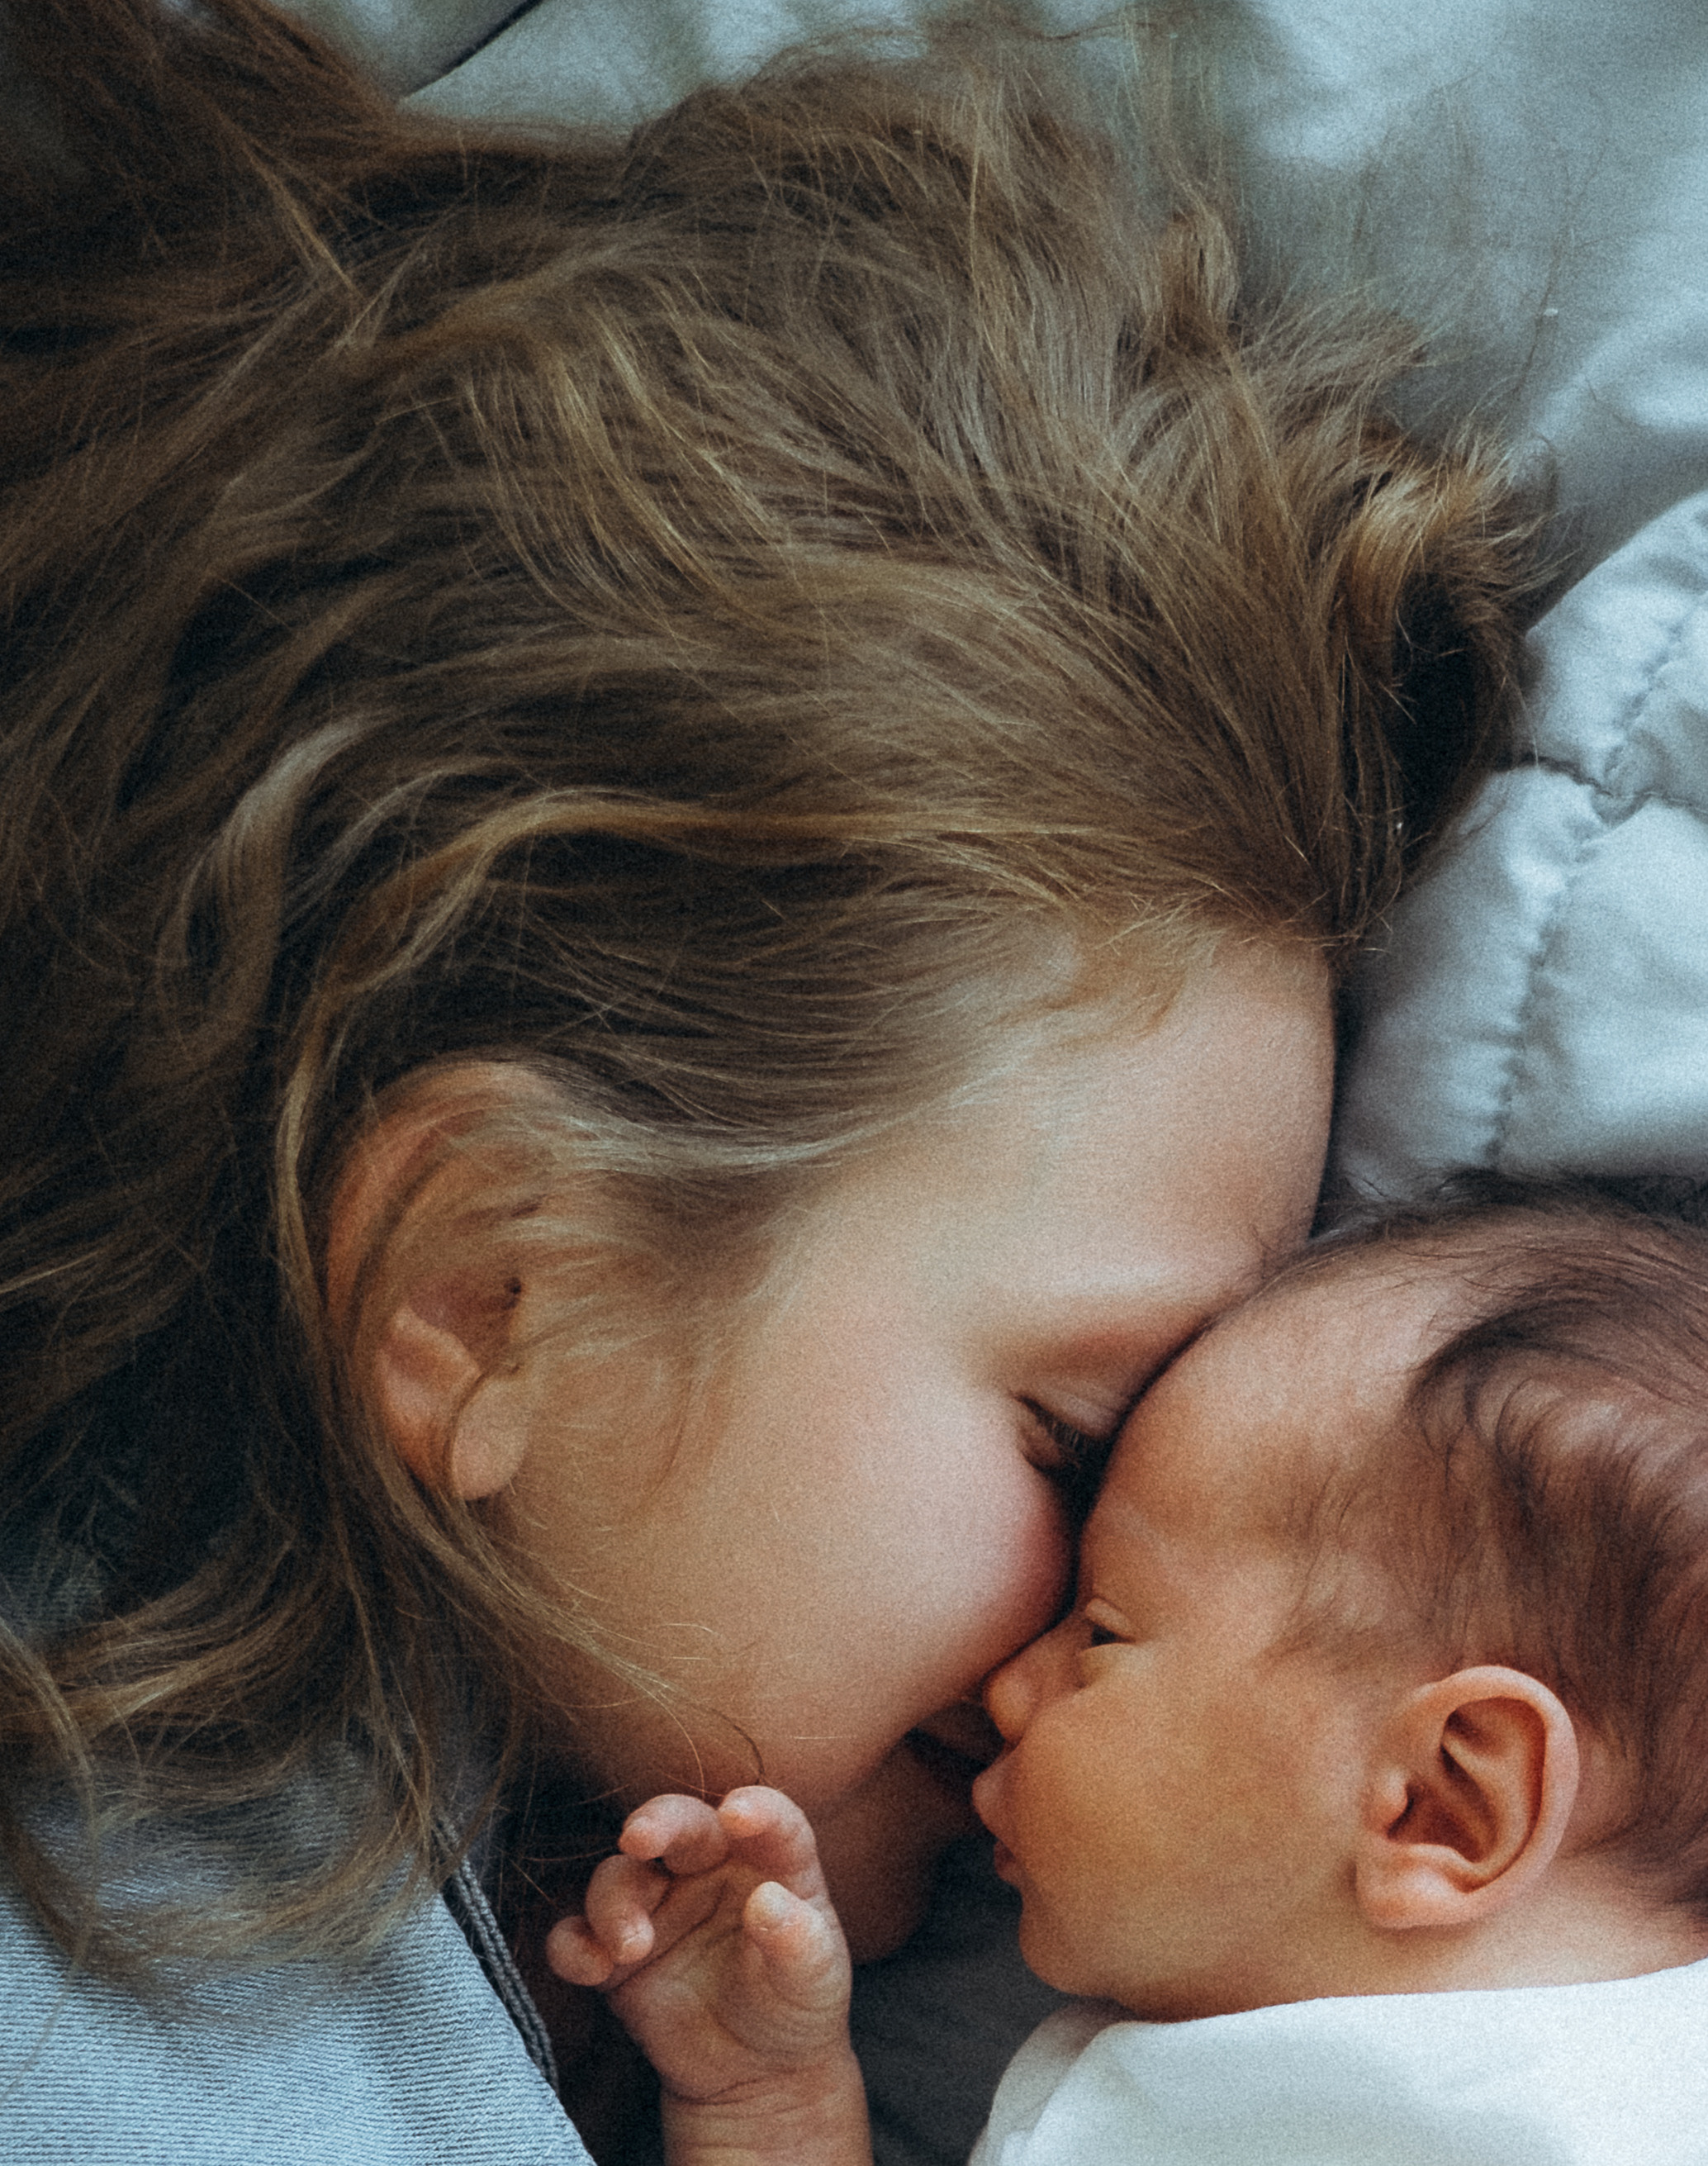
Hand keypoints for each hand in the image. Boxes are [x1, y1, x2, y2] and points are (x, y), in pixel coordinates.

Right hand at [546, 1786, 854, 2110]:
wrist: (756, 2072)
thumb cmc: (795, 2007)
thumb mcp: (814, 1981)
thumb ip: (799, 1941)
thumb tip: (766, 1902)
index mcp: (769, 1862)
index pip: (770, 1820)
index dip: (756, 1808)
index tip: (737, 1813)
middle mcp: (709, 1869)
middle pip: (680, 1825)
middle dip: (655, 1822)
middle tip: (637, 1837)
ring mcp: (659, 1907)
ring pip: (620, 1876)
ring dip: (614, 1901)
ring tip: (632, 1946)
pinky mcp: (618, 1956)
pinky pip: (579, 1936)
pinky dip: (572, 1944)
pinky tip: (588, 1967)